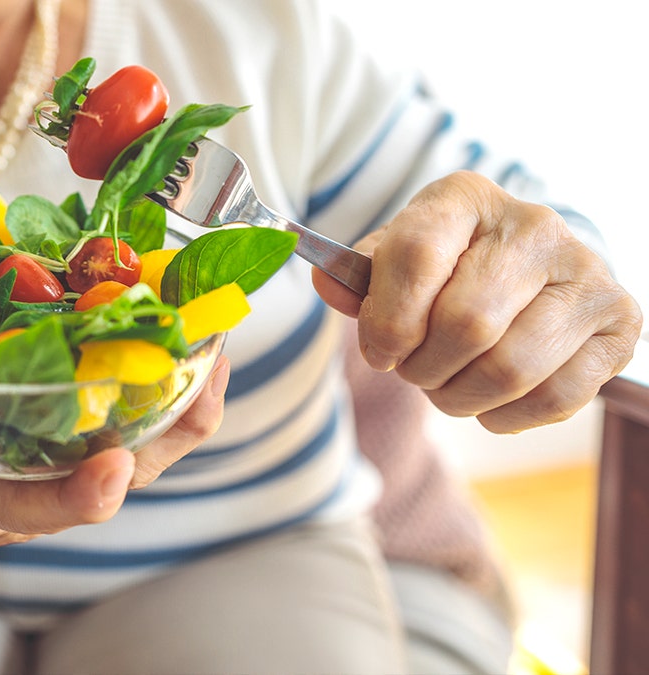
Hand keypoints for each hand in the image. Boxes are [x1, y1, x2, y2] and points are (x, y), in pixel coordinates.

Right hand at [0, 317, 229, 590]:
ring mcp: (62, 482)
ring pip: (148, 454)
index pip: (36, 510)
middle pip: (129, 478)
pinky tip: (185, 343)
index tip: (111, 471)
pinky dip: (169, 394)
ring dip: (188, 399)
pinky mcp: (71, 463)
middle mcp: (37, 498)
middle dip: (176, 422)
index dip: (79, 496)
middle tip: (210, 351)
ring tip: (215, 331)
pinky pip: (138, 434)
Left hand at [313, 171, 641, 432]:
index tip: (378, 350)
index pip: (417, 254)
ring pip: (510, 368)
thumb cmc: (447, 269)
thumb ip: (359, 278)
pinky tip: (490, 400)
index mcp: (466, 198)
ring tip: (448, 385)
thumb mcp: (396, 260)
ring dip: (460, 397)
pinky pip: (555, 398)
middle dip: (424, 368)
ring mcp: (587, 274)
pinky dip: (506, 416)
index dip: (387, 319)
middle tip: (415, 370)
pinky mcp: (620, 324)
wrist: (529, 271)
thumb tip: (328, 283)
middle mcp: (536, 227)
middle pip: (466, 324)